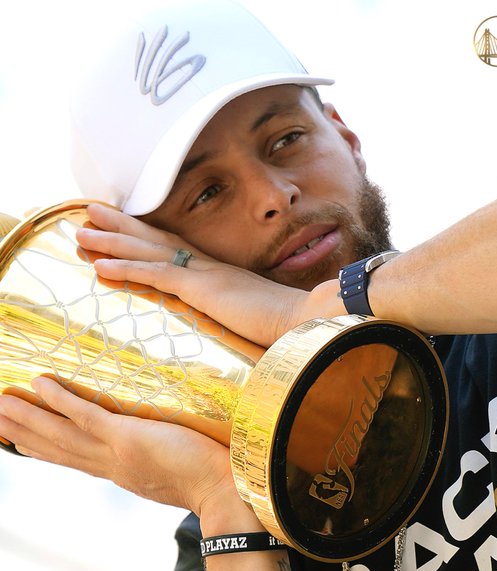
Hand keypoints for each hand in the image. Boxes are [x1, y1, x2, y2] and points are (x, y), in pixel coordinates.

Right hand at [0, 376, 238, 516]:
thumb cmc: (211, 479)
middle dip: (24, 434)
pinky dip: (60, 400)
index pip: (76, 459)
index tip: (25, 442)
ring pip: (61, 433)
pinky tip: (39, 384)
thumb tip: (161, 447)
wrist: (227, 493)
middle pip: (57, 448)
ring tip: (0, 404)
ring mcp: (116, 452)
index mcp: (120, 473)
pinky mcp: (127, 438)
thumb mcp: (176, 471)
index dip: (46, 450)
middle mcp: (110, 465)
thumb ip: (161, 460)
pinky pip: (85, 415)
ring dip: (28, 419)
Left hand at [78, 204, 342, 347]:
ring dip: (111, 241)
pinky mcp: (203, 288)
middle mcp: (207, 266)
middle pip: (155, 239)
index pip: (174, 248)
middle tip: (88, 212)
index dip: (144, 235)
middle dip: (119, 225)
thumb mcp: (254, 313)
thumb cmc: (287, 323)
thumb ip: (237, 310)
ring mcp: (204, 274)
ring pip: (148, 251)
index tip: (120, 225)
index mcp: (218, 271)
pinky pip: (156, 275)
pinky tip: (100, 266)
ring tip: (80, 232)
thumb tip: (233, 318)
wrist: (308, 321)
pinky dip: (126, 268)